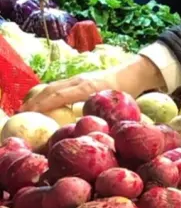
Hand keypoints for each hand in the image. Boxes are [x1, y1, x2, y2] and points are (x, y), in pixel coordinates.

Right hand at [22, 56, 163, 114]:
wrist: (133, 73)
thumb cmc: (127, 92)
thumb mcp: (116, 108)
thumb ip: (104, 119)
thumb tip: (89, 134)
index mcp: (87, 87)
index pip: (59, 96)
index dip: (42, 105)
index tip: (28, 114)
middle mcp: (79, 81)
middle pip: (50, 90)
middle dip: (33, 102)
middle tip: (19, 115)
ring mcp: (77, 78)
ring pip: (52, 86)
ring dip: (37, 97)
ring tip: (25, 110)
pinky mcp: (78, 80)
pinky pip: (58, 86)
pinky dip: (46, 94)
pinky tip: (39, 104)